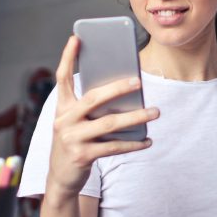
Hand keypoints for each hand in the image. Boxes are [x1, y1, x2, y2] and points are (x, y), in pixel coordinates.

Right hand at [45, 36, 157, 199]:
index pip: (62, 78)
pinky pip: (114, 147)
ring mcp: (72, 139)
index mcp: (61, 107)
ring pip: (109, 123)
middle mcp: (64, 120)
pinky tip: (148, 140)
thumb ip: (91, 108)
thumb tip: (125, 93)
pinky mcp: (82, 156)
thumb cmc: (74, 142)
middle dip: (117, 88)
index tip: (76, 38)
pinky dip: (133, 144)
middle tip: (138, 81)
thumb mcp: (75, 122)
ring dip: (135, 117)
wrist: (60, 178)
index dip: (67, 57)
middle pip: (93, 98)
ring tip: (155, 112)